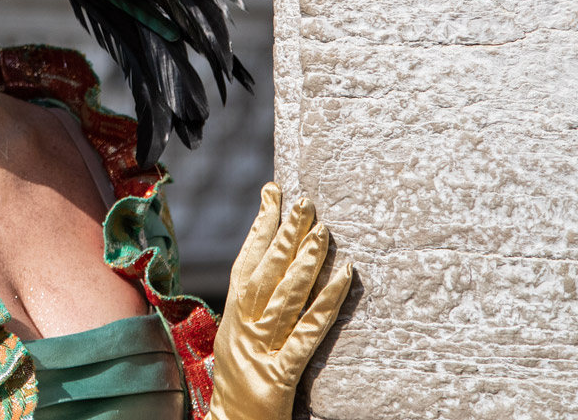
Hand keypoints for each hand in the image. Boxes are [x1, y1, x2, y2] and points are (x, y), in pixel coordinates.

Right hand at [206, 183, 352, 419]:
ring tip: (323, 232)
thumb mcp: (237, 338)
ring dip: (305, 263)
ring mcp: (260, 350)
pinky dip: (327, 304)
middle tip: (306, 202)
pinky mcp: (279, 375)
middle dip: (286, 233)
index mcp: (233, 316)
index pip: (246, 262)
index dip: (260, 227)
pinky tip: (344, 280)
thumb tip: (275, 267)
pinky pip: (307, 334)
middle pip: (266, 273)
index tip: (274, 194)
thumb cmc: (238, 383)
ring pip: (285, 298)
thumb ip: (252, 305)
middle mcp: (243, 327)